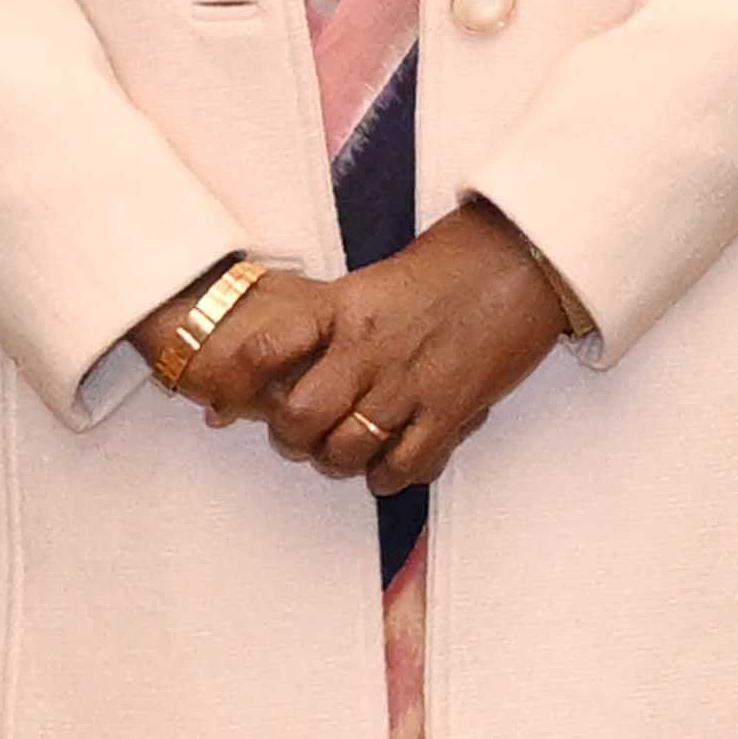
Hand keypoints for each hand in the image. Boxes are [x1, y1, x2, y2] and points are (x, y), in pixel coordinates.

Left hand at [234, 208, 571, 498]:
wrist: (515, 261)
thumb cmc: (439, 271)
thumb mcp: (366, 286)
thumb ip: (325, 326)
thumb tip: (278, 368)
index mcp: (340, 308)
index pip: (266, 348)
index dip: (234, 383)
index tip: (222, 404)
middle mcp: (366, 347)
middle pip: (300, 418)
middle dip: (292, 439)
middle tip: (300, 436)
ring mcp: (409, 382)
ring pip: (346, 450)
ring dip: (338, 461)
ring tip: (345, 452)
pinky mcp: (452, 409)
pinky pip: (405, 466)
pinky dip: (389, 477)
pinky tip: (389, 465)